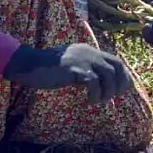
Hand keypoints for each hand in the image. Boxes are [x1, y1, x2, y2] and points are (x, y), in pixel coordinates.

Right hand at [2, 43, 131, 103]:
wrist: (29, 64)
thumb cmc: (48, 69)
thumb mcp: (72, 68)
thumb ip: (85, 72)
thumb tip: (100, 86)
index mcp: (89, 51)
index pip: (116, 61)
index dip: (123, 76)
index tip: (122, 90)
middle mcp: (89, 52)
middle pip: (116, 66)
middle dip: (120, 83)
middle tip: (113, 96)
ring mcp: (82, 59)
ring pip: (108, 74)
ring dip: (107, 91)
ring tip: (99, 101)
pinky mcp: (74, 68)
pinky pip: (93, 81)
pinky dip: (96, 93)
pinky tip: (90, 100)